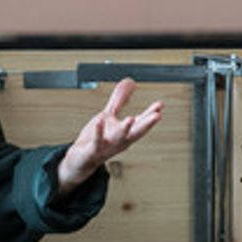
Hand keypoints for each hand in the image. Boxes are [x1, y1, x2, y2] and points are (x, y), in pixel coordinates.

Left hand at [56, 78, 163, 194]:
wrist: (80, 160)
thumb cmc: (96, 138)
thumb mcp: (109, 115)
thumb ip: (120, 99)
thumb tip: (131, 82)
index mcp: (125, 133)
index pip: (141, 123)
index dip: (151, 114)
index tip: (160, 105)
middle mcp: (119, 141)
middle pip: (136, 133)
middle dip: (147, 124)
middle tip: (157, 115)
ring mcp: (107, 147)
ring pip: (119, 138)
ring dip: (125, 129)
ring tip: (131, 118)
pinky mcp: (93, 150)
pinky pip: (97, 141)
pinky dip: (98, 132)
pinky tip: (99, 121)